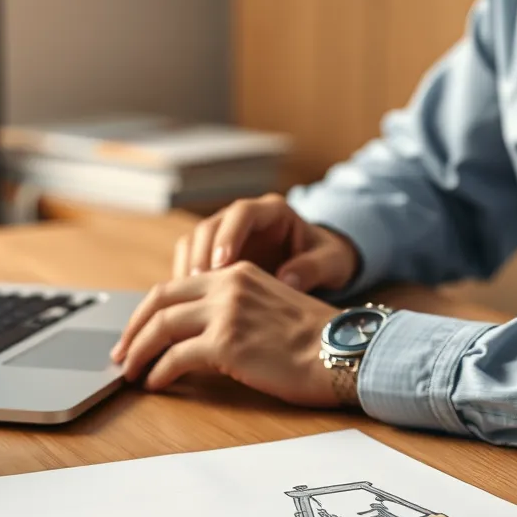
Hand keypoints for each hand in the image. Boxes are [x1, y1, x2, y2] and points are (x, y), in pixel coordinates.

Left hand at [111, 261, 344, 407]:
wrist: (344, 352)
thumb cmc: (316, 341)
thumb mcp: (270, 306)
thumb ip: (235, 309)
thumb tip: (198, 335)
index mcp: (237, 272)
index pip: (176, 286)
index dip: (148, 312)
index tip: (136, 332)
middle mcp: (227, 285)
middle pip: (159, 302)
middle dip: (133, 329)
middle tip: (121, 354)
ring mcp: (225, 312)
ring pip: (161, 327)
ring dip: (138, 353)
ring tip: (130, 373)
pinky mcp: (226, 343)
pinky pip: (176, 357)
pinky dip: (159, 372)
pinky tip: (156, 384)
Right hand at [172, 193, 359, 292]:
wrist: (317, 265)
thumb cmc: (325, 260)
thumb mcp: (331, 263)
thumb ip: (313, 268)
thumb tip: (287, 280)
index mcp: (272, 211)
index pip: (242, 213)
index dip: (229, 235)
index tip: (224, 263)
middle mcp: (242, 218)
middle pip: (209, 226)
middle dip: (201, 254)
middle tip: (198, 284)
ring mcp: (224, 235)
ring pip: (193, 242)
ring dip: (188, 268)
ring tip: (189, 297)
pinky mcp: (213, 254)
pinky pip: (189, 262)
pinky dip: (185, 281)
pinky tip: (188, 305)